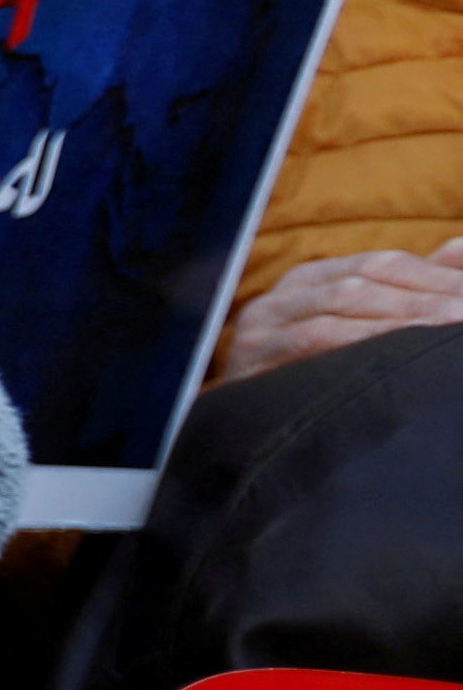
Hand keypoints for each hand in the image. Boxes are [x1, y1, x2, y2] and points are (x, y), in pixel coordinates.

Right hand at [211, 243, 462, 386]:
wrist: (249, 442)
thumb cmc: (314, 383)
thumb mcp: (363, 329)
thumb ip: (414, 288)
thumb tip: (460, 247)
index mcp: (311, 279)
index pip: (382, 263)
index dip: (437, 276)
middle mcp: (283, 294)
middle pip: (366, 279)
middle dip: (427, 297)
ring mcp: (263, 324)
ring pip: (343, 301)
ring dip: (404, 315)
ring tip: (451, 329)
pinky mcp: (251, 356)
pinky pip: (315, 337)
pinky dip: (364, 338)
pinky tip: (402, 352)